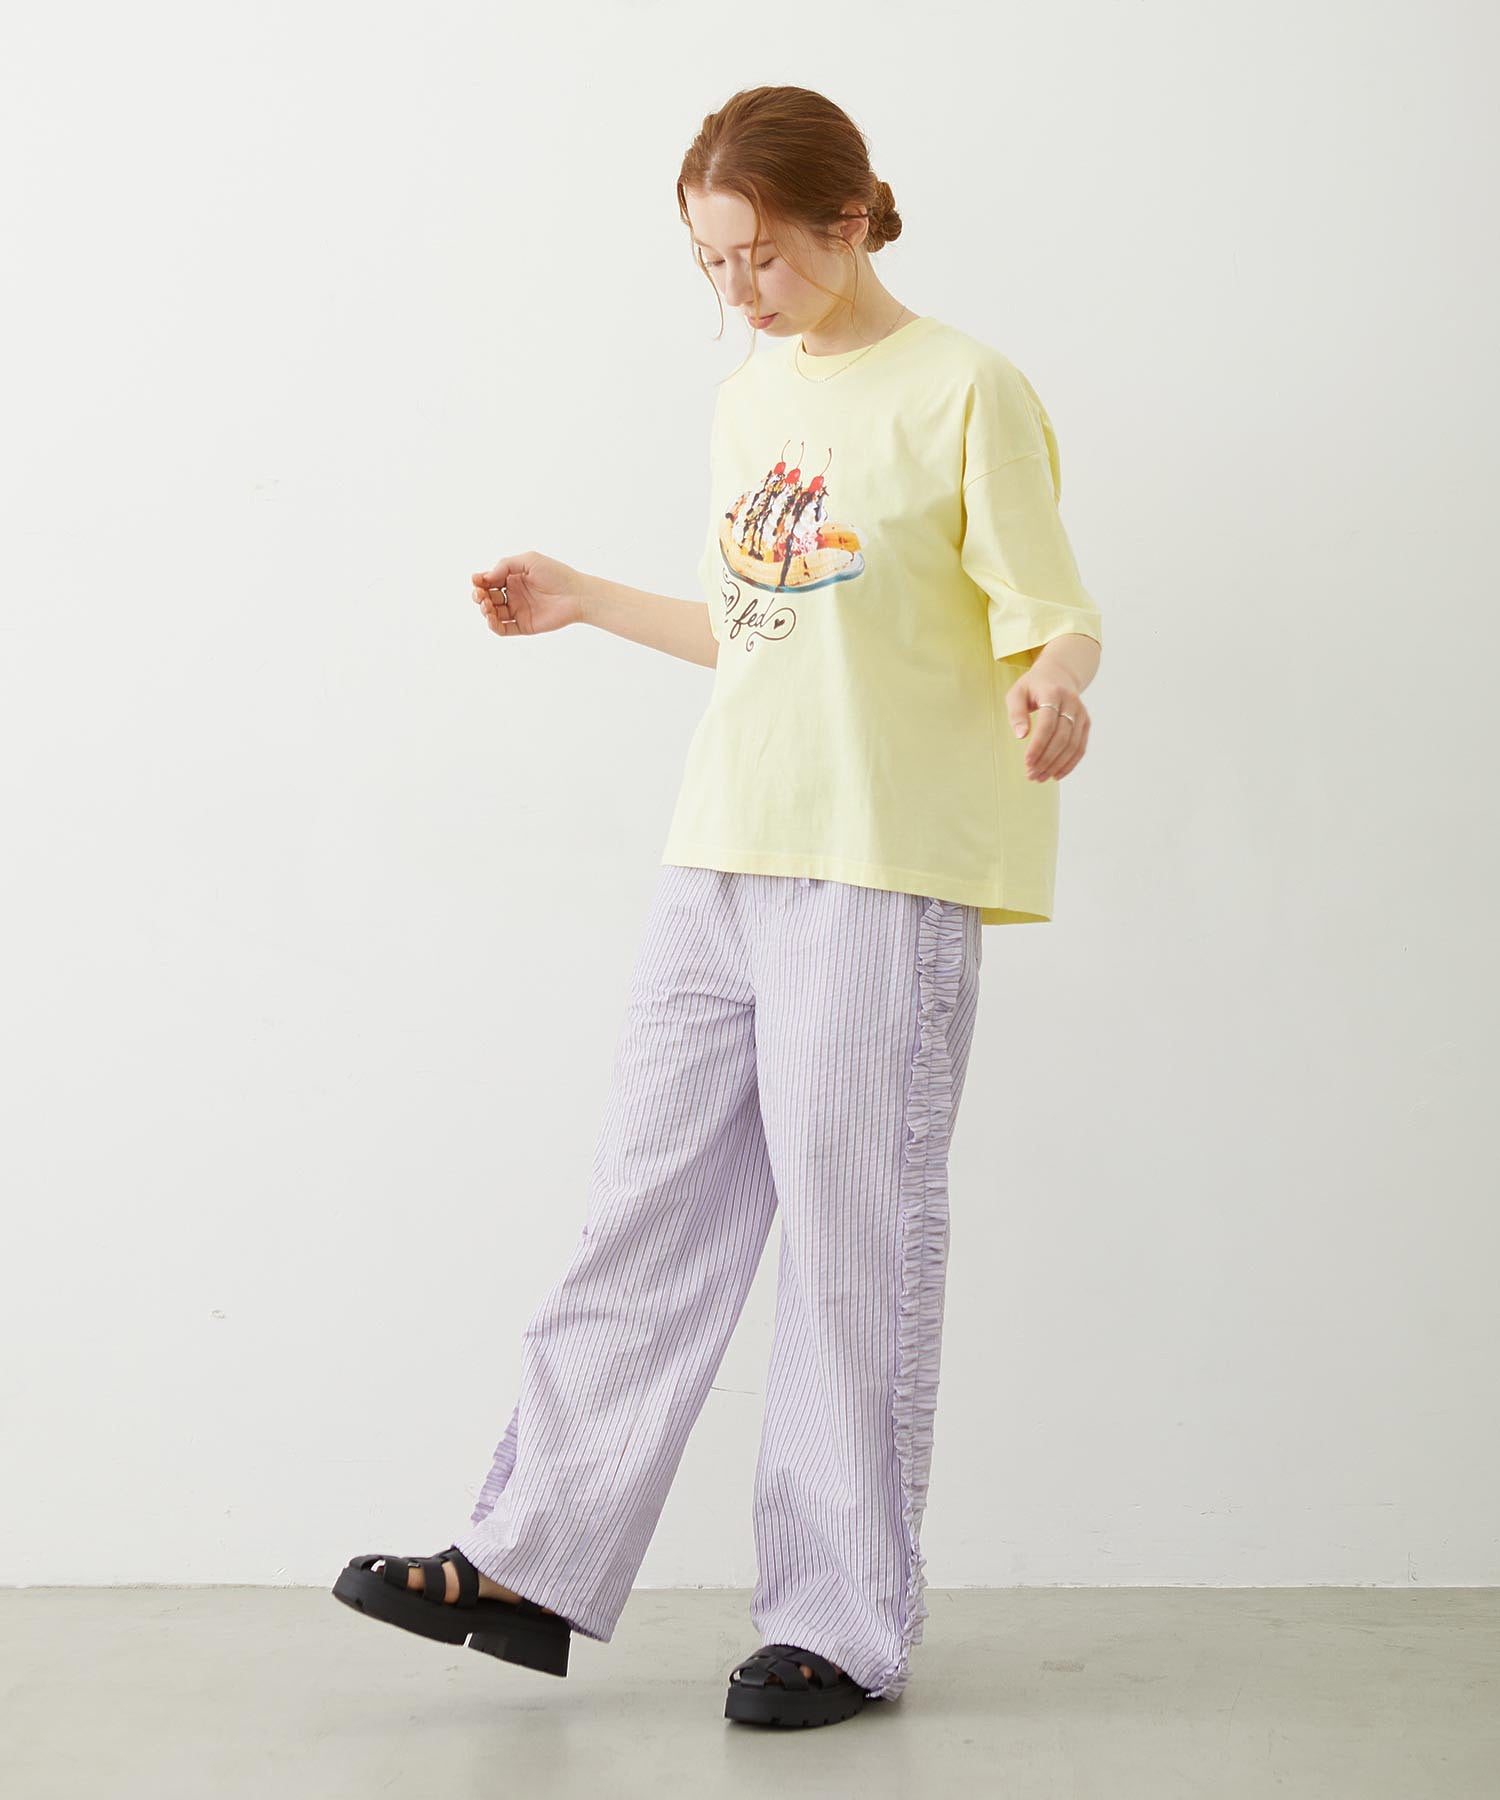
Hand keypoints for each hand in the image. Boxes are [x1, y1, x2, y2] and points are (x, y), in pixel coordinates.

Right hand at [471, 551, 587, 636]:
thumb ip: (506, 565)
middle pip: (488, 597)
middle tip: (480, 594)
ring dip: (484, 610)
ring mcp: (518, 610)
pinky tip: (491, 619)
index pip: (489, 580)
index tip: (476, 580)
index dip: (479, 581)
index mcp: (513, 578)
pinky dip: (494, 626)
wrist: (577, 594)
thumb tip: (486, 577)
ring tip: (486, 606)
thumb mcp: (529, 560)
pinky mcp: (524, 625)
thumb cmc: (557, 574)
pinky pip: (504, 629)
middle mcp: (514, 594)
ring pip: (493, 613)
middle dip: (479, 596)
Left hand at [1006, 666, 1090, 781]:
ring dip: (1056, 765)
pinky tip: (1056, 775)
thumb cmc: (1032, 686)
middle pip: (1062, 738)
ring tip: (1039, 777)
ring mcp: (1081, 713)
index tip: (1027, 762)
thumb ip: (1016, 713)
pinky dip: (1070, 764)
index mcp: (1053, 693)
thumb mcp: (1017, 693)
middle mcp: (1071, 703)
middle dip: (1046, 760)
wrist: (1058, 674)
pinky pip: (1080, 747)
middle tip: (1031, 774)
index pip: (1048, 724)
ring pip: (1072, 745)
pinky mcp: (1086, 723)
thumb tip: (1021, 736)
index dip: (1038, 745)